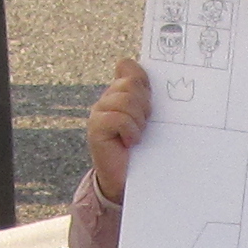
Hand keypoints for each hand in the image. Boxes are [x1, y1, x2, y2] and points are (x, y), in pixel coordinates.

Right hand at [86, 61, 151, 205]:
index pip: (128, 67)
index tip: (150, 98)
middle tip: (146, 124)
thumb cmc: (144, 148)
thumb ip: (149, 95)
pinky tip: (130, 143)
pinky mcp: (95, 128)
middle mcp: (108, 98)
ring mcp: (99, 112)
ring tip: (138, 136)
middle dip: (145, 105)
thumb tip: (144, 73)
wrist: (129, 179)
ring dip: (138, 120)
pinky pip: (118, 118)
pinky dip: (130, 131)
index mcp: (122, 91)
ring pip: (125, 100)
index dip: (142, 80)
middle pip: (131, 84)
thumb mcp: (152, 119)